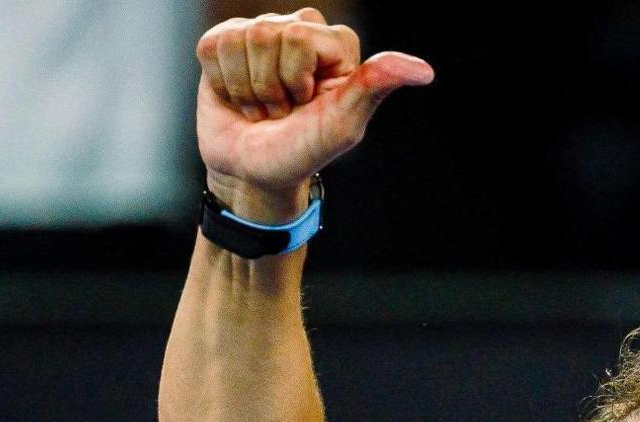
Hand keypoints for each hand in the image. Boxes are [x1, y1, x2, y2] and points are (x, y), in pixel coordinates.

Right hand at [196, 8, 432, 220]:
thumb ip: (375, 88)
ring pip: (240, 40)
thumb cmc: (302, 152)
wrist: (253, 175)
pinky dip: (223, 82)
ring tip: (263, 108)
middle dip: (270, 85)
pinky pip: (214, 46)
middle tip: (283, 110)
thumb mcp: (342, 125)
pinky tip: (239, 98)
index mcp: (337, 44)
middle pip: (269, 34)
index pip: (301, 39)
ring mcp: (262, 33)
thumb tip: (425, 71)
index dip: (295, 80)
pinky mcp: (225, 42)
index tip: (306, 104)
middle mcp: (302, 29)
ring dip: (247, 88)